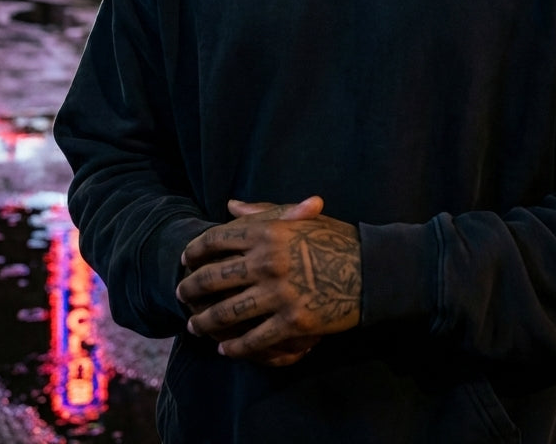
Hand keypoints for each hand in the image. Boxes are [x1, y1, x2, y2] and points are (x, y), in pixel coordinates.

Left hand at [176, 195, 360, 366]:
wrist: (374, 271)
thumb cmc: (337, 240)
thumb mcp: (301, 219)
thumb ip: (263, 212)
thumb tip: (230, 206)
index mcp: (269, 232)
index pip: (217, 239)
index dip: (195, 250)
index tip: (186, 259)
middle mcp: (269, 261)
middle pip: (214, 277)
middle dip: (191, 288)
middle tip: (181, 294)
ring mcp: (280, 294)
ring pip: (227, 313)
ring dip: (206, 322)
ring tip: (195, 326)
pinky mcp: (293, 323)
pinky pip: (253, 340)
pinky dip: (236, 347)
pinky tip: (226, 349)